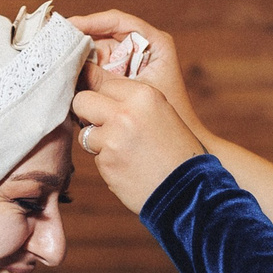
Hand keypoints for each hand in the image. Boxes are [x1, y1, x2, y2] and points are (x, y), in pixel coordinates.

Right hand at [70, 9, 204, 139]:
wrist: (175, 146)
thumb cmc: (168, 114)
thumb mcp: (133, 91)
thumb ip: (105, 79)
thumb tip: (73, 68)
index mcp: (154, 42)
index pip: (117, 21)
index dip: (91, 21)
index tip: (68, 25)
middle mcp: (141, 48)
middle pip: (103, 38)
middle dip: (80, 45)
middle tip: (56, 49)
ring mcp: (130, 63)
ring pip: (96, 57)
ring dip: (80, 64)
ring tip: (60, 66)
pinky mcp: (120, 80)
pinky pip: (97, 73)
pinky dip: (85, 78)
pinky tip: (71, 83)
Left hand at [72, 77, 207, 213]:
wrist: (190, 190)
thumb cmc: (178, 152)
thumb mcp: (162, 113)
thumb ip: (133, 101)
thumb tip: (97, 91)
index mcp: (144, 95)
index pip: (104, 82)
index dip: (101, 95)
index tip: (103, 103)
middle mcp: (126, 112)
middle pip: (82, 100)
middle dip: (86, 112)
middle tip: (100, 125)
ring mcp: (114, 138)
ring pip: (85, 132)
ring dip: (97, 142)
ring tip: (124, 151)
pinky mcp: (106, 162)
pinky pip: (95, 157)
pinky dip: (108, 163)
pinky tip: (129, 168)